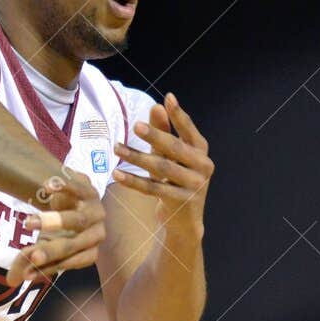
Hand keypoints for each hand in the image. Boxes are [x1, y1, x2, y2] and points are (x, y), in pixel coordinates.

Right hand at [12, 170, 106, 286]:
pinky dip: (62, 188)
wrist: (73, 196)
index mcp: (89, 251)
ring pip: (76, 220)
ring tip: (27, 224)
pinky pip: (77, 189)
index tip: (27, 274)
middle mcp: (96, 233)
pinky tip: (46, 188)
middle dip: (52, 251)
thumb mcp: (44, 244)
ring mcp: (94, 211)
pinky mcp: (88, 189)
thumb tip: (11, 281)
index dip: (51, 268)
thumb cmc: (60, 229)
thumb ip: (29, 261)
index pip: (73, 262)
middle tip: (31, 256)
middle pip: (75, 244)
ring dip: (53, 222)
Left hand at [113, 94, 211, 236]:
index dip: (179, 115)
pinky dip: (134, 181)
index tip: (168, 98)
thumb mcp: (171, 156)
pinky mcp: (181, 202)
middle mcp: (202, 167)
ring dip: (137, 157)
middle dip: (155, 136)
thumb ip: (164, 132)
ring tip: (117, 148)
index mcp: (201, 152)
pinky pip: (153, 189)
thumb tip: (157, 106)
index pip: (190, 131)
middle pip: (175, 148)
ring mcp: (194, 186)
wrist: (185, 221)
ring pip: (162, 168)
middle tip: (136, 126)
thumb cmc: (176, 182)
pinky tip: (117, 173)